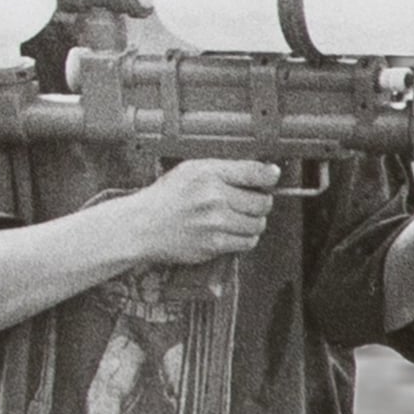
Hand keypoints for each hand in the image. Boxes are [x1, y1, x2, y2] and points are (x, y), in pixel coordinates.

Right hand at [128, 159, 280, 265]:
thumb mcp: (192, 169)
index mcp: (209, 173)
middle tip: (249, 203)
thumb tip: (266, 172)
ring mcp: (215, 223)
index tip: (271, 177)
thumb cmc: (168, 197)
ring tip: (238, 218)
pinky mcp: (214, 244)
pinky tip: (232, 232)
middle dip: (260, 203)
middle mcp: (213, 197)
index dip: (270, 176)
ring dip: (253, 222)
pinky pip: (247, 242)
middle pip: (262, 202)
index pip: (255, 172)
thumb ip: (227, 169)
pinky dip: (245, 238)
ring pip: (258, 224)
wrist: (142, 226)